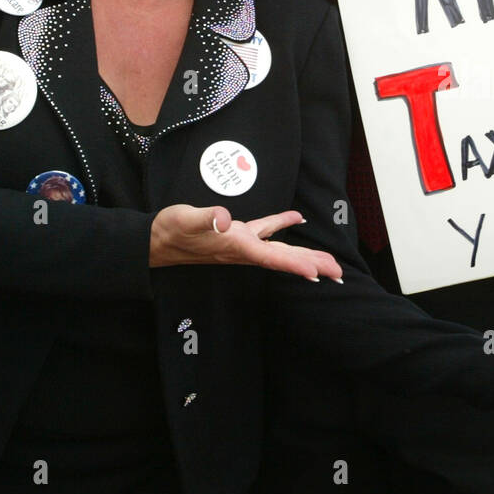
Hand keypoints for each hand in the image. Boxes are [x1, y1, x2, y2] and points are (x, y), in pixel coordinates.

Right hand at [149, 203, 342, 281]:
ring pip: (281, 250)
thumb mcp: (187, 220)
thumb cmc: (170, 231)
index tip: (317, 274)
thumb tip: (223, 218)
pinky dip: (283, 225)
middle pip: (285, 260)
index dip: (295, 265)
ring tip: (328, 261)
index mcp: (236, 246)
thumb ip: (206, 218)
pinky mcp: (237, 234)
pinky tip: (297, 218)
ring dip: (305, 255)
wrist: (154, 240)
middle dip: (312, 266)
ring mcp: (242, 244)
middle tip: (339, 274)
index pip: (272, 258)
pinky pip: (266, 231)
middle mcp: (244, 249)